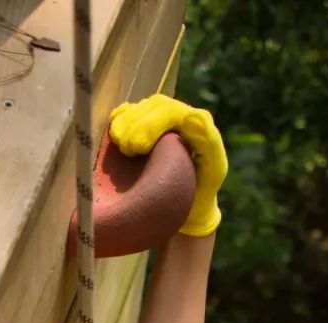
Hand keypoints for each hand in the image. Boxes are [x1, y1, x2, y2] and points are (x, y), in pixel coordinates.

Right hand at [109, 94, 227, 237]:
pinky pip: (126, 115)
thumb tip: (192, 115)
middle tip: (125, 149)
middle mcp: (175, 117)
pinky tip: (113, 135)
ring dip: (123, 124)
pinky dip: (117, 120)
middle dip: (134, 124)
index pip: (170, 110)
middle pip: (151, 106)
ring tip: (119, 145)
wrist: (187, 209)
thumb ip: (209, 143)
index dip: (150, 123)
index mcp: (194, 121)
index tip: (138, 148)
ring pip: (137, 109)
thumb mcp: (214, 171)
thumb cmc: (202, 192)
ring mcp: (157, 121)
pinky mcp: (141, 129)